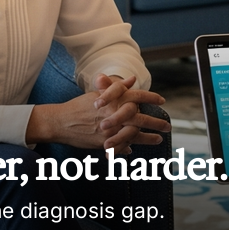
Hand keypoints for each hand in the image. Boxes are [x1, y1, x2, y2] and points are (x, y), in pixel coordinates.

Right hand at [27, 75, 168, 152]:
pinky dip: (128, 148)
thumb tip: (132, 81)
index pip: (137, 97)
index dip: (151, 98)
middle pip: (140, 118)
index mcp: (113, 100)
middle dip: (156, 122)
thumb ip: (116, 88)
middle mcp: (113, 114)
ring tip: (159, 139)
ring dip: (148, 138)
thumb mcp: (97, 93)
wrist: (60, 122)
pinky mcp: (104, 143)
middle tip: (168, 126)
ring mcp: (109, 130)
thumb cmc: (79, 106)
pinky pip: (121, 146)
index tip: (162, 101)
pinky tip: (134, 149)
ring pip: (134, 134)